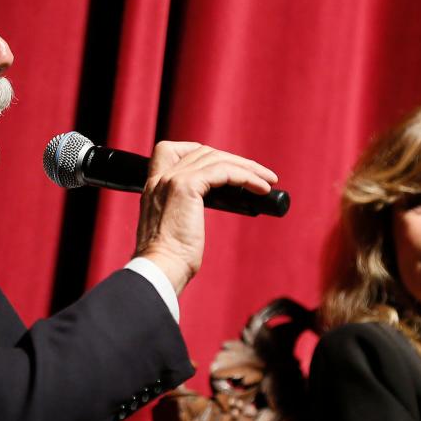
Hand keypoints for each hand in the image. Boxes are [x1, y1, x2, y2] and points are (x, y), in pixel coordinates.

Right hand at [134, 142, 276, 293]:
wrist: (160, 270)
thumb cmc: (169, 260)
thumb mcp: (171, 229)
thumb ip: (180, 213)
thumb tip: (198, 216)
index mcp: (152, 186)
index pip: (170, 150)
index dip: (200, 153)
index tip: (223, 167)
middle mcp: (160, 178)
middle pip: (203, 152)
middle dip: (234, 161)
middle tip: (258, 175)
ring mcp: (172, 179)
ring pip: (218, 159)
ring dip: (248, 168)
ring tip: (268, 181)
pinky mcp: (187, 186)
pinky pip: (225, 171)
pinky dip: (247, 177)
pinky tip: (262, 189)